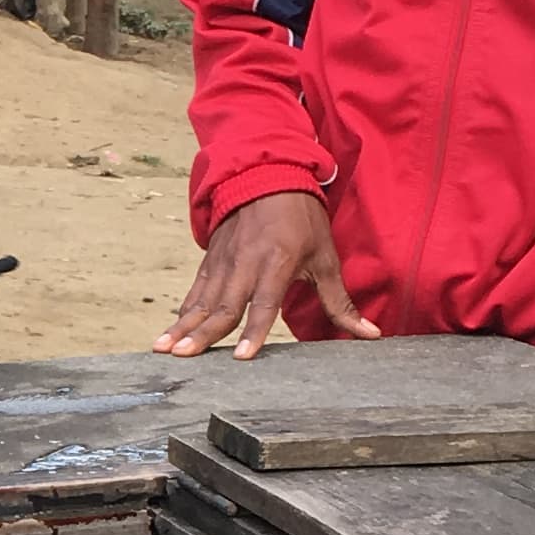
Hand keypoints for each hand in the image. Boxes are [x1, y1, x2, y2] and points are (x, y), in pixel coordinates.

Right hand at [156, 192, 379, 357]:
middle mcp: (245, 264)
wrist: (268, 176)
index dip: (254, 332)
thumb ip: (341, 303)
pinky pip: (195, 292)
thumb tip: (370, 335)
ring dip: (182, 327)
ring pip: (201, 302)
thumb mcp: (326, 259)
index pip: (264, 304)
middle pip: (223, 307)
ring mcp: (224, 262)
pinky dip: (182, 313)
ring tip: (163, 349)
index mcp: (276, 263)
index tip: (242, 357)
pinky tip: (169, 332)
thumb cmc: (302, 220)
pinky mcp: (211, 261)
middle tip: (183, 355)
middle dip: (202, 334)